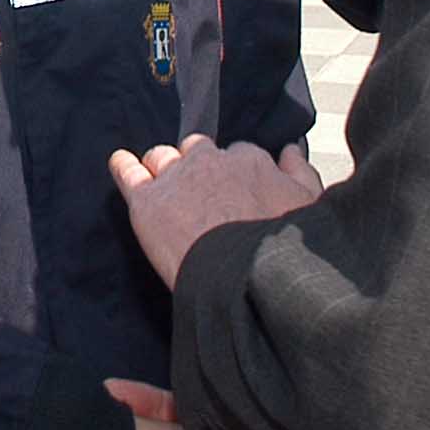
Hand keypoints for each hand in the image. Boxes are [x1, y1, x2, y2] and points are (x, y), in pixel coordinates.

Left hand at [110, 135, 325, 288]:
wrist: (245, 279)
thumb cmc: (279, 249)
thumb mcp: (309, 205)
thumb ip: (300, 173)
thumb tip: (290, 150)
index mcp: (249, 162)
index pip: (237, 154)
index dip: (232, 172)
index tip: (232, 190)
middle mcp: (211, 161)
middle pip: (197, 150)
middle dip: (196, 165)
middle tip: (198, 193)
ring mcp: (176, 178)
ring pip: (162, 158)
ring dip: (163, 167)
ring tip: (164, 186)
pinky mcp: (148, 202)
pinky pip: (128, 172)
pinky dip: (122, 166)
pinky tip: (120, 162)